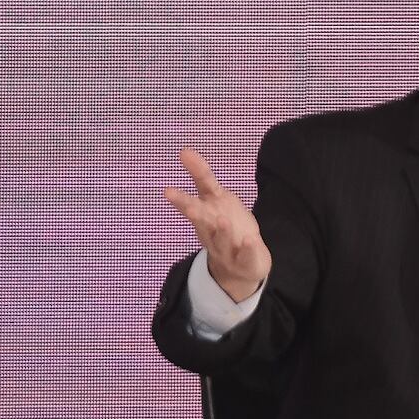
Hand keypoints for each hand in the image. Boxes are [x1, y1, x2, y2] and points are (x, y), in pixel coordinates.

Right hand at [165, 148, 270, 301]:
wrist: (241, 268)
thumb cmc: (225, 227)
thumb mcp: (215, 198)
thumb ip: (200, 176)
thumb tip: (184, 150)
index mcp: (205, 214)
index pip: (193, 202)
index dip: (181, 198)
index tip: (167, 191)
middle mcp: (212, 231)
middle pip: (201, 223)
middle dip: (194, 215)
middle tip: (188, 208)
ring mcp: (227, 248)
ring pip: (222, 240)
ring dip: (222, 231)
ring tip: (222, 220)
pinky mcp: (244, 260)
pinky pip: (246, 254)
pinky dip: (247, 248)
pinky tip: (250, 239)